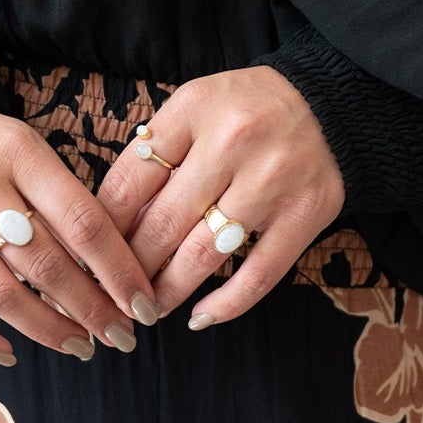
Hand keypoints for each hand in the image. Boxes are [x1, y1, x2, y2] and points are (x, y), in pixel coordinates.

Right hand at [0, 102, 157, 362]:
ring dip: (49, 330)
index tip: (144, 306)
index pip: (83, 223)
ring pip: (2, 294)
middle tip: (122, 336)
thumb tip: (115, 273)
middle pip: (47, 264)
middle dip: (94, 310)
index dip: (120, 273)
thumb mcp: (22, 150)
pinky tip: (8, 353)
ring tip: (81, 346)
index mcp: (16, 151)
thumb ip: (61, 200)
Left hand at [95, 65, 345, 327]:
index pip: (130, 181)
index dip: (104, 229)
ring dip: (169, 291)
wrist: (333, 105)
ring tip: (150, 309)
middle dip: (131, 269)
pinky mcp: (305, 214)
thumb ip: (157, 155)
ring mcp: (272, 181)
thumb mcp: (195, 108)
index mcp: (194, 110)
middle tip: (114, 294)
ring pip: (204, 255)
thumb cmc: (248, 111)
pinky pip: (259, 274)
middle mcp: (232, 142)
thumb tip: (111, 226)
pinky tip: (200, 317)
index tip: (90, 258)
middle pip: (162, 224)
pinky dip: (226, 304)